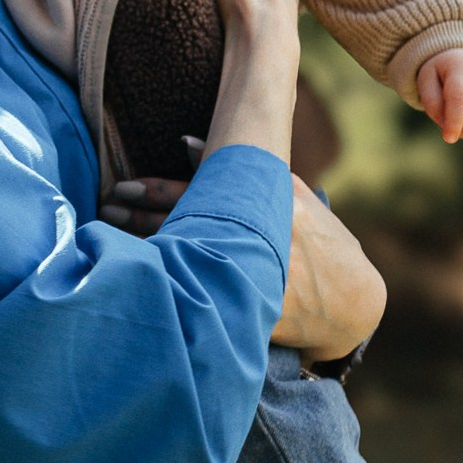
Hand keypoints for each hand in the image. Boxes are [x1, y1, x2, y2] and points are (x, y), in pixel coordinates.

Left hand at [101, 162, 386, 360]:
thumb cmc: (323, 241)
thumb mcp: (291, 197)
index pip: (198, 195)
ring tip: (106, 242)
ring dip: (141, 253)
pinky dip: (168, 294)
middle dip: (137, 220)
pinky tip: (134, 288)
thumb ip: (245, 169)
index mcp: (265, 207)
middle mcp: (257, 242)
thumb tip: (186, 144)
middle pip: (184, 228)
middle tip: (105, 210)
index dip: (154, 191)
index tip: (121, 188)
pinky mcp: (253, 317)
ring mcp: (255, 281)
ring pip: (186, 265)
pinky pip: (201, 304)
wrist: (356, 302)